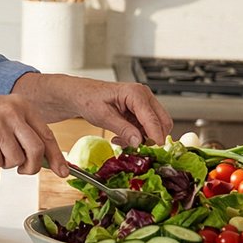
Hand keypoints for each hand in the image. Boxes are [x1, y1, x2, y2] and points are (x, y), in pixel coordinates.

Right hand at [0, 92, 65, 175]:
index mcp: (22, 105)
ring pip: (16, 159)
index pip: (47, 135)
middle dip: (31, 166)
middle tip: (23, 170)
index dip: (56, 156)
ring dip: (6, 162)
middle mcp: (13, 113)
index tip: (63, 171)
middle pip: (36, 150)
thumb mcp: (5, 113)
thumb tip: (47, 159)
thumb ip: (25, 131)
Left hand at [11, 73, 172, 149]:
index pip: (152, 117)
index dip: (156, 135)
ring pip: (155, 127)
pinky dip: (137, 136)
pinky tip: (120, 137)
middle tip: (135, 147)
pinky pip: (147, 129)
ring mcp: (144, 104)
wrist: (80, 95)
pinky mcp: (140, 112)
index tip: (156, 148)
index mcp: (135, 93)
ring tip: (120, 140)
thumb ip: (122, 128)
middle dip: (152, 137)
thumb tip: (138, 141)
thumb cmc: (88, 99)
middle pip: (162, 121)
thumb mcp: (102, 116)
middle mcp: (144, 96)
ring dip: (142, 138)